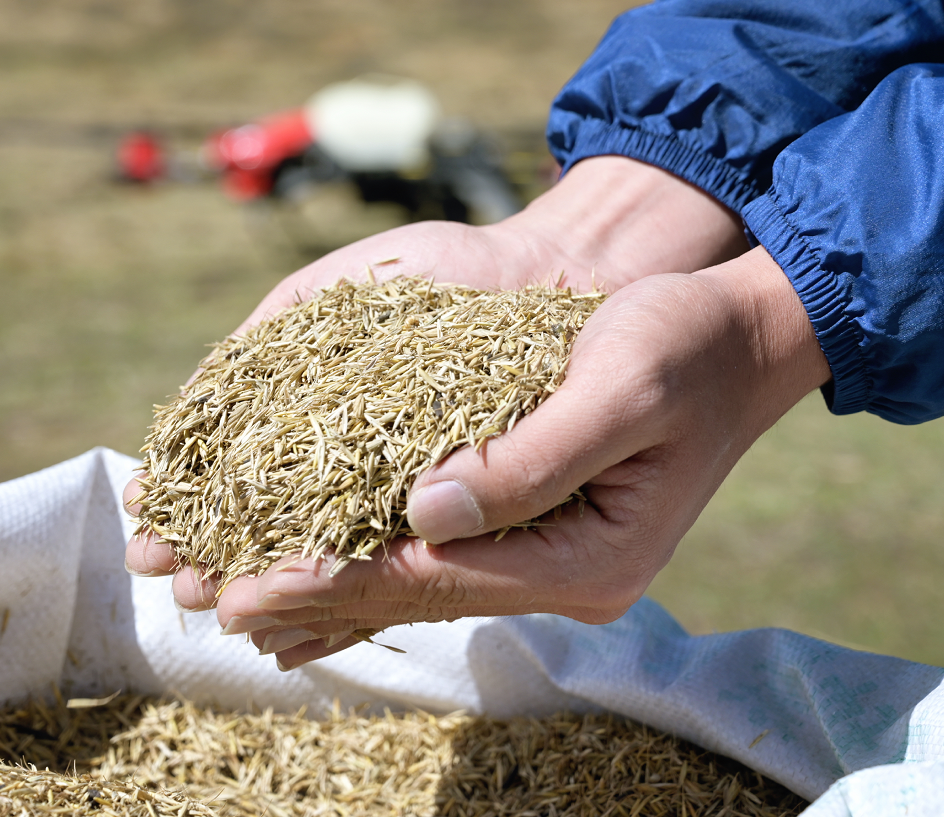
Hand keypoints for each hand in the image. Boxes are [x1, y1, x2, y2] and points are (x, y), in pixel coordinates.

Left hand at [124, 156, 747, 598]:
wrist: (735, 341)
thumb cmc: (683, 349)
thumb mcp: (621, 388)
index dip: (333, 578)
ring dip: (323, 587)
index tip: (244, 588)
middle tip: (208, 602)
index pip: (433, 578)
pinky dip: (366, 565)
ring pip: (412, 584)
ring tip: (233, 599)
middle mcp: (559, 575)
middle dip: (308, 593)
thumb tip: (424, 509)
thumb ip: (529, 457)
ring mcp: (545, 558)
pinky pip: (431, 560)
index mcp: (585, 557)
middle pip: (410, 593)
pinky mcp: (531, 529)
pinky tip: (312, 579)